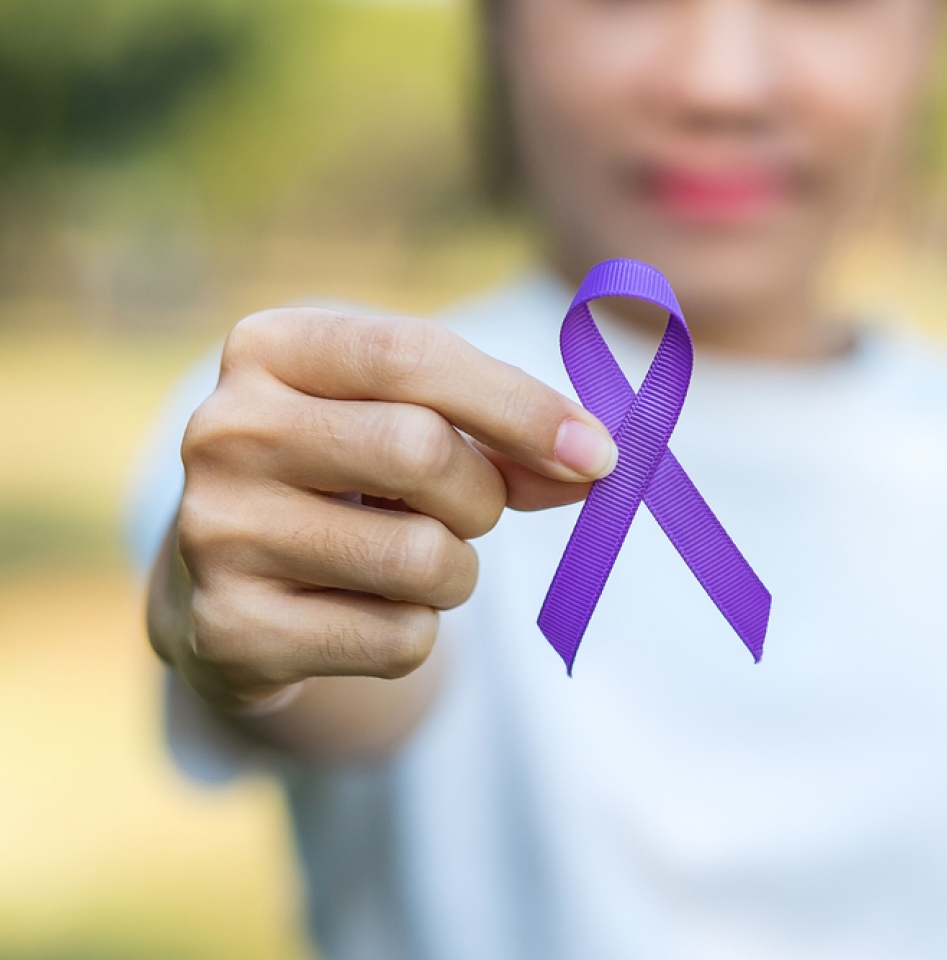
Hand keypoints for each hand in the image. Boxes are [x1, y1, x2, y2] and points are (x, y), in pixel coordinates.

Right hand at [147, 307, 615, 713]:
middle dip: (482, 495)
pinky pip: (399, 639)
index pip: (413, 355)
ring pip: (421, 558)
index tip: (600, 453)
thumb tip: (596, 462)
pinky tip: (360, 612)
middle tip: (468, 511)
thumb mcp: (409, 422)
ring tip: (403, 559)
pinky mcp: (232, 631)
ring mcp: (216, 534)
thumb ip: (503, 434)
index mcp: (267, 348)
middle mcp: (223, 431)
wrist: (228, 584)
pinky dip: (415, 632)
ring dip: (454, 571)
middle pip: (422, 452)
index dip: (522, 406)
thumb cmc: (347, 477)